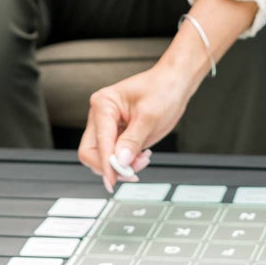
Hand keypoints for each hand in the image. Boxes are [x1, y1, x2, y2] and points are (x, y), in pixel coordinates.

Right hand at [78, 58, 202, 192]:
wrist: (174, 84)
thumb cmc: (162, 89)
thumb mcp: (150, 116)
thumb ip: (133, 140)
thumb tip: (120, 162)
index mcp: (103, 104)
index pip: (99, 142)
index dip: (106, 163)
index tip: (114, 180)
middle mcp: (101, 116)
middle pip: (91, 152)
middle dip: (111, 166)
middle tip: (133, 171)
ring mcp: (109, 127)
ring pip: (103, 158)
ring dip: (121, 166)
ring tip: (142, 159)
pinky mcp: (118, 135)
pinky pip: (115, 157)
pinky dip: (127, 162)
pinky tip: (142, 155)